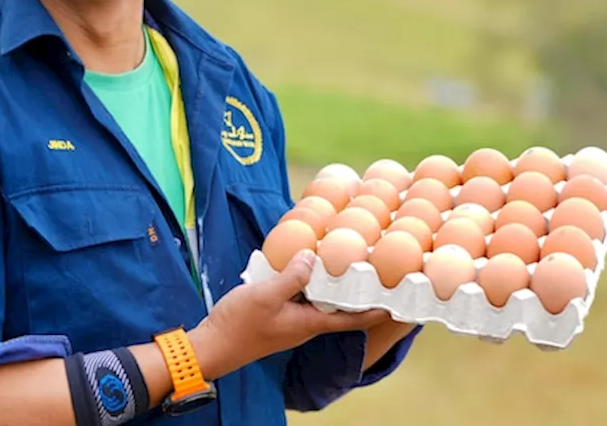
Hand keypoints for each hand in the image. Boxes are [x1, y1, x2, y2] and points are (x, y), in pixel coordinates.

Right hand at [189, 250, 389, 380]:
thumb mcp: (266, 295)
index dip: (374, 312)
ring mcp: (290, 322)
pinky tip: (302, 266)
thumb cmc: (239, 324)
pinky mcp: (277, 316)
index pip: (351, 319)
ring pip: (319, 302)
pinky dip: (307, 284)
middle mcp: (304, 325)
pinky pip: (300, 298)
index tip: (395, 303)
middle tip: (371, 270)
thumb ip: (291, 277)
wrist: (211, 346)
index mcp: (308, 323)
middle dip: (354, 292)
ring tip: (342, 263)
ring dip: (330, 286)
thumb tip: (313, 259)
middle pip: (338, 309)